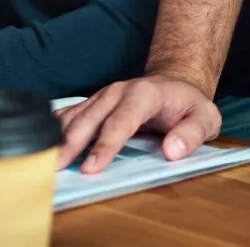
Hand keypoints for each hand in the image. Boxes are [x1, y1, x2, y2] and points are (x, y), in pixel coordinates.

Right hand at [55, 74, 219, 173]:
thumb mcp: (205, 118)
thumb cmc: (189, 104)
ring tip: (44, 159)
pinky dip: (54, 127)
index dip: (104, 146)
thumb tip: (171, 150)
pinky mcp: (94, 102)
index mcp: (143, 94)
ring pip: (74, 115)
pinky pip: (70, 113)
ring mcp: (102, 95)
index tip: (91, 168)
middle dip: (71, 144)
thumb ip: (191, 134)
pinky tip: (43, 142)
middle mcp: (117, 91)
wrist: (176, 81)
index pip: (120, 123)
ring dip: (58, 137)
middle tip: (56, 168)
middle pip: (89, 119)